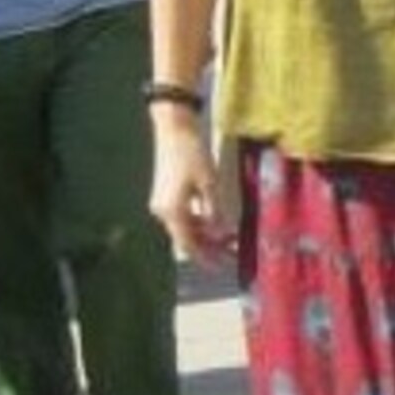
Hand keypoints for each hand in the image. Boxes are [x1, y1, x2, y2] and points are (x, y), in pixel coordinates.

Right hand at [149, 108, 235, 267]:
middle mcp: (163, 212)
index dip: (206, 257)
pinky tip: (216, 223)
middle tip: (231, 254)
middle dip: (209, 248)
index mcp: (172, 211)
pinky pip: (183, 216)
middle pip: (187, 238)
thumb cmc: (192, 153)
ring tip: (229, 239)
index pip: (189, 244)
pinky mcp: (166, 195)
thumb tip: (221, 234)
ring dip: (206, 235)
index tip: (222, 265)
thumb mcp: (209, 184)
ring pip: (186, 228)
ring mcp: (163, 204)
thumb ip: (215, 211)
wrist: (174, 128)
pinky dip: (199, 222)